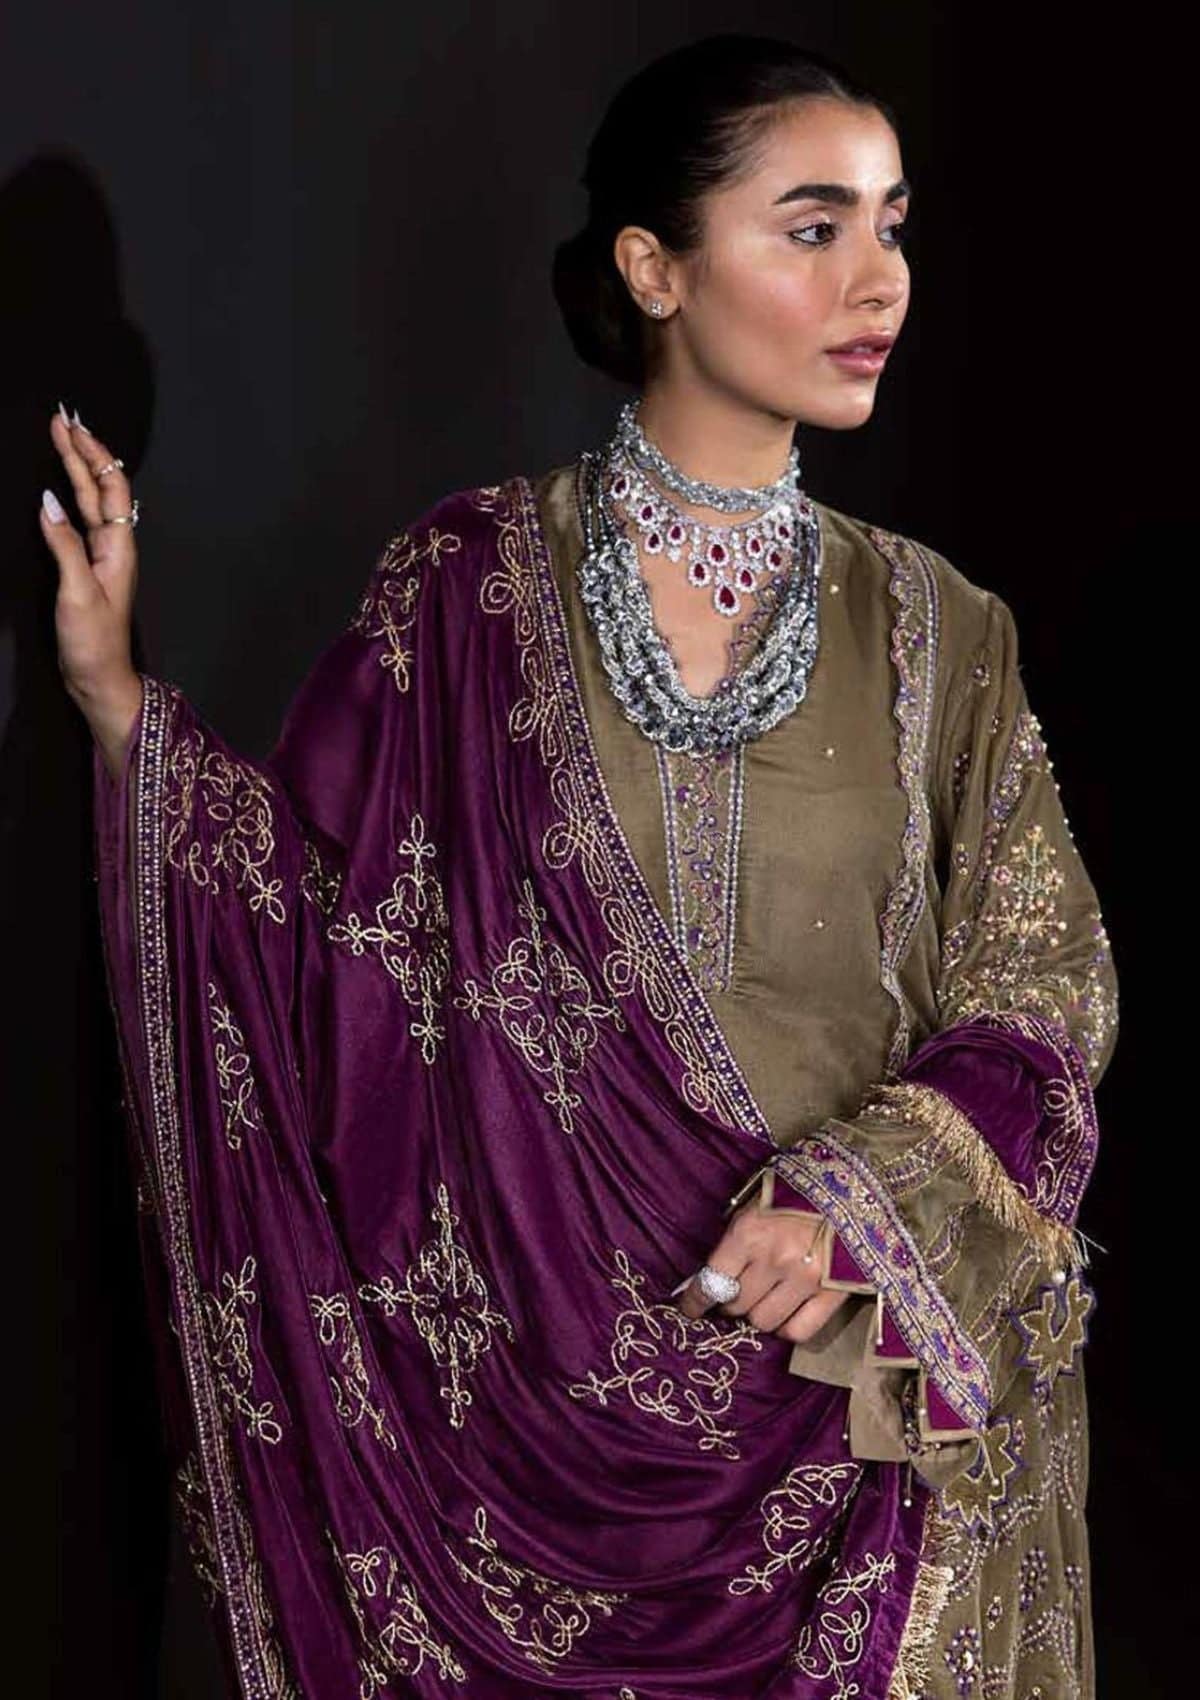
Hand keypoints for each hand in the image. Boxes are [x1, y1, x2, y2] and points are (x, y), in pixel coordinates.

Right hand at [40, 405, 140, 716]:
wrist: (98, 678)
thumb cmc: (94, 643)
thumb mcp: (77, 592)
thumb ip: (64, 545)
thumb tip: (49, 500)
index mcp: (119, 548)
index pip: (110, 487)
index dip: (92, 453)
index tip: (70, 425)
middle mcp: (113, 546)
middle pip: (99, 487)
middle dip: (82, 450)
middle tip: (60, 417)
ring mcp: (100, 556)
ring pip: (89, 501)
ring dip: (76, 467)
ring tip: (62, 437)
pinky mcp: (85, 567)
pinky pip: (79, 520)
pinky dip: (68, 495)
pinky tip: (59, 485)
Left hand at [674, 1199, 850, 1343]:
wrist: (859, 1184)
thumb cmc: (800, 1188)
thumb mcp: (758, 1199)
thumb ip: (735, 1234)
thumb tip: (712, 1271)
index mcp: (750, 1232)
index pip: (710, 1281)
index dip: (695, 1301)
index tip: (689, 1309)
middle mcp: (774, 1260)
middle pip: (736, 1305)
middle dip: (731, 1303)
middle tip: (737, 1294)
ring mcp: (805, 1281)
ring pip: (764, 1321)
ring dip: (758, 1315)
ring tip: (763, 1301)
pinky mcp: (833, 1295)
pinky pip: (799, 1331)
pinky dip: (786, 1328)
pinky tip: (785, 1315)